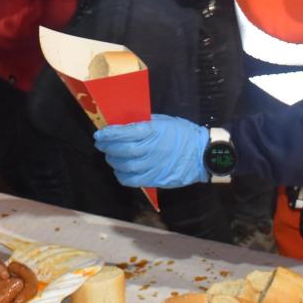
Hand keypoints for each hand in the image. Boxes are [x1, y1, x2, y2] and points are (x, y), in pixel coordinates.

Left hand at [93, 115, 208, 188]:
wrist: (203, 155)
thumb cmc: (184, 134)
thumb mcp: (166, 122)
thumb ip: (146, 123)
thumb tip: (126, 125)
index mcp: (154, 132)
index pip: (126, 132)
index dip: (110, 134)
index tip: (100, 134)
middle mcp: (152, 149)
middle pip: (123, 150)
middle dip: (107, 147)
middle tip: (101, 144)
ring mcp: (154, 166)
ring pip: (125, 166)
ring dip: (113, 161)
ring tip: (110, 156)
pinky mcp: (156, 179)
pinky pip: (132, 180)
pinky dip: (121, 175)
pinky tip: (119, 170)